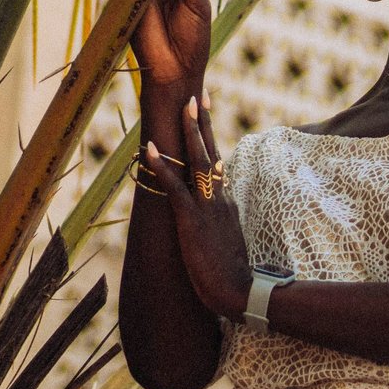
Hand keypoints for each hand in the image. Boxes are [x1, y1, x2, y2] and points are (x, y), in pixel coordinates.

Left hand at [143, 98, 250, 321]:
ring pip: (199, 160)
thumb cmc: (233, 277)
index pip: (218, 164)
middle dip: (204, 123)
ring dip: (190, 131)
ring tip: (184, 104)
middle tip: (198, 95)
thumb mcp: (228, 245)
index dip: (211, 140)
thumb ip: (222, 228)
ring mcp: (207, 207)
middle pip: (212, 152)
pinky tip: (148, 148)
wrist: (240, 292)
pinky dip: (161, 165)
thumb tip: (218, 222)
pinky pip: (174, 186)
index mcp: (226, 203)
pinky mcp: (191, 219)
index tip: (206, 117)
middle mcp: (219, 198)